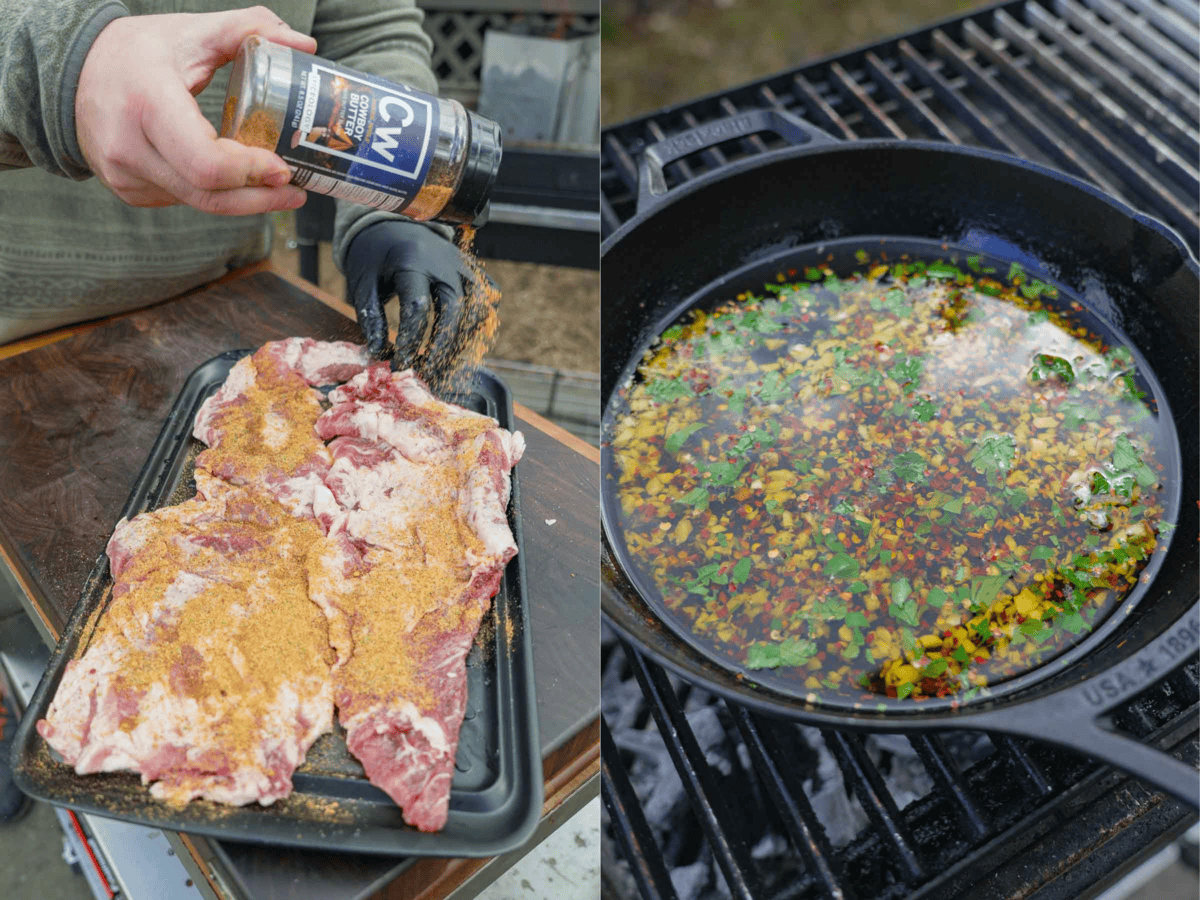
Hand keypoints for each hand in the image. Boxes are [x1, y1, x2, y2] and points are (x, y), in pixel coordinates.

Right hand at [75, 6, 315, 214]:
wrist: (71, 72)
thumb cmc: (138, 51)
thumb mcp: (191, 32)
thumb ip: (250, 29)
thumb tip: (304, 44)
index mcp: (147, 103)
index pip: (205, 162)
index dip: (250, 174)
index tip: (283, 168)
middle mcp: (128, 146)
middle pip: (207, 195)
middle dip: (258, 198)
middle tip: (295, 189)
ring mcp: (124, 174)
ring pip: (198, 203)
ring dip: (243, 201)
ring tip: (277, 189)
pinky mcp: (127, 190)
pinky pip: (182, 200)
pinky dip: (214, 195)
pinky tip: (236, 183)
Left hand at [345, 221, 477, 370]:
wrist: (392, 222)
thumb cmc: (374, 255)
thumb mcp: (362, 283)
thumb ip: (370, 318)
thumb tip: (379, 354)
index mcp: (412, 261)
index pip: (418, 308)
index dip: (411, 341)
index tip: (400, 364)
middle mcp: (444, 262)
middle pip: (455, 310)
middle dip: (442, 347)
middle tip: (426, 372)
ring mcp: (463, 265)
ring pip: (477, 307)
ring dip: (462, 338)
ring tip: (442, 361)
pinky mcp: (472, 269)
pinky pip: (488, 297)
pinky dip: (479, 321)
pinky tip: (460, 338)